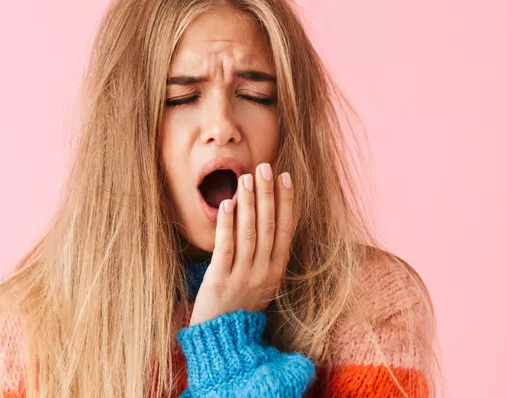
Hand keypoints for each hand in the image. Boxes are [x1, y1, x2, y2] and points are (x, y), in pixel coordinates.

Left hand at [189, 162, 296, 325]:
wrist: (224, 340)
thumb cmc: (241, 307)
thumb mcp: (263, 282)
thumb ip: (266, 254)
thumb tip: (267, 219)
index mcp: (276, 270)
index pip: (285, 229)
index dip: (286, 202)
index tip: (285, 177)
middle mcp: (263, 271)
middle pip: (268, 226)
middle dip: (267, 194)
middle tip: (265, 167)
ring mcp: (242, 276)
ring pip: (248, 232)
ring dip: (248, 202)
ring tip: (247, 178)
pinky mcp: (220, 280)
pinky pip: (226, 247)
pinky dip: (227, 224)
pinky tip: (228, 203)